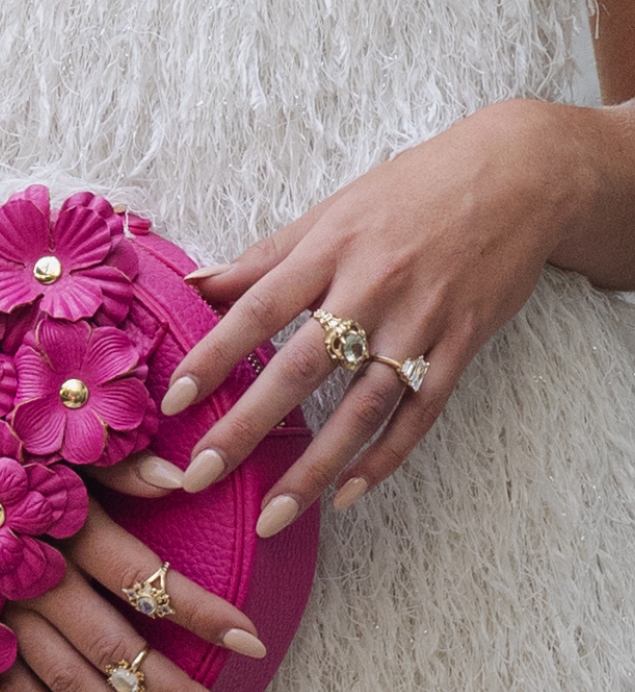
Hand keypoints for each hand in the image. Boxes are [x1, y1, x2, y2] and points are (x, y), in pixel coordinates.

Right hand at [0, 460, 266, 691]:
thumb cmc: (1, 454)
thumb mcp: (62, 446)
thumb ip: (120, 465)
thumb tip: (182, 478)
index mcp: (68, 527)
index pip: (147, 578)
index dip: (201, 612)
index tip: (252, 641)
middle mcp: (36, 577)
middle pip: (117, 647)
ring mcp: (2, 614)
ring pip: (73, 680)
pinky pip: (13, 690)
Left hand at [162, 100, 593, 533]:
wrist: (520, 175)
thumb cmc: (412, 190)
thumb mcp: (331, 211)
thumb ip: (263, 256)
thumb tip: (194, 284)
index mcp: (329, 251)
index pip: (257, 310)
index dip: (213, 356)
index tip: (173, 401)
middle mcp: (371, 288)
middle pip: (300, 368)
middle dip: (246, 427)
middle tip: (200, 477)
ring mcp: (420, 322)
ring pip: (362, 406)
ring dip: (315, 466)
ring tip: (274, 516)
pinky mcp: (461, 345)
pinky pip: (419, 413)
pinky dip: (385, 457)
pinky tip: (348, 494)